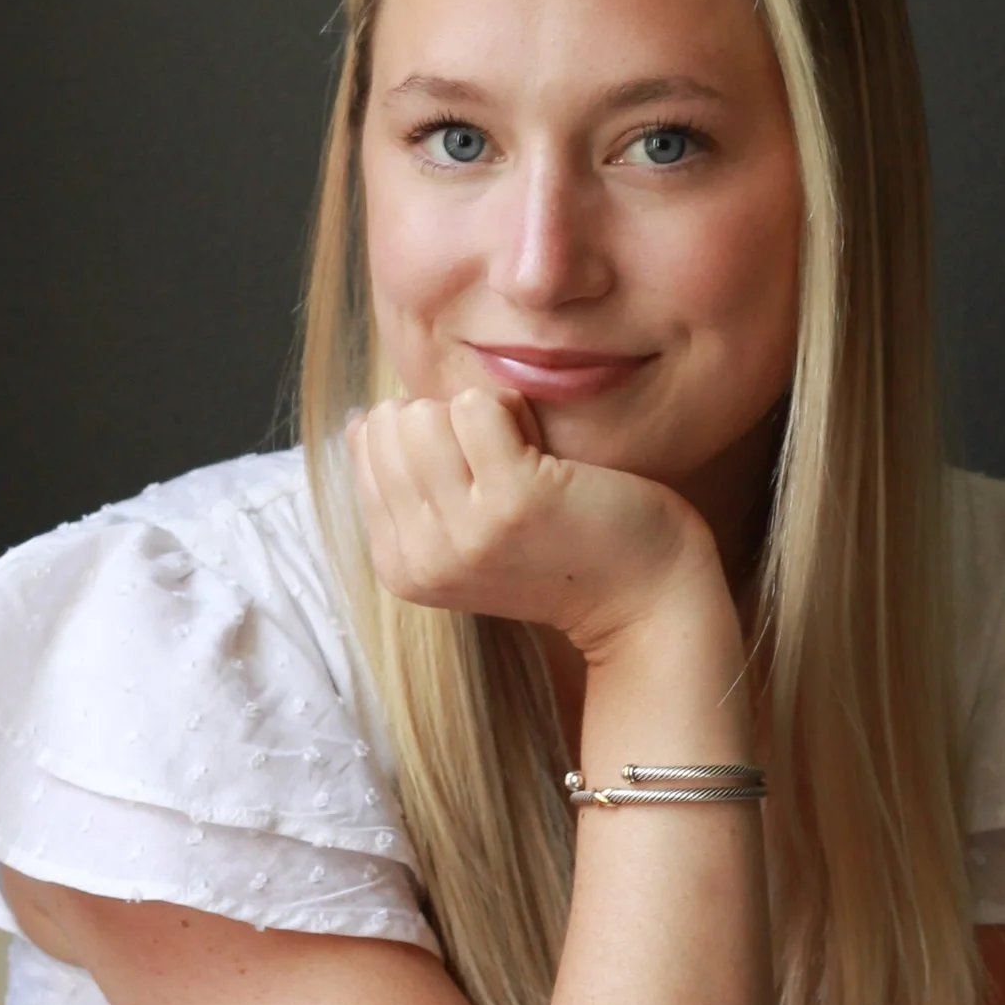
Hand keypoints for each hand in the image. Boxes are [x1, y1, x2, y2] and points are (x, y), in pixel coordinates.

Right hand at [347, 388, 721, 659]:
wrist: (643, 599)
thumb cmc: (561, 548)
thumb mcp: (464, 532)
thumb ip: (410, 484)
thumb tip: (362, 419)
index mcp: (400, 566)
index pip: (367, 445)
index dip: (428, 434)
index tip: (478, 476)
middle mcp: (420, 557)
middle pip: (389, 423)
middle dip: (447, 418)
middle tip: (505, 464)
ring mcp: (462, 532)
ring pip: (424, 413)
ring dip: (481, 412)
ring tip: (524, 459)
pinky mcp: (511, 502)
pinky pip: (476, 405)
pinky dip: (513, 408)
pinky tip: (546, 454)